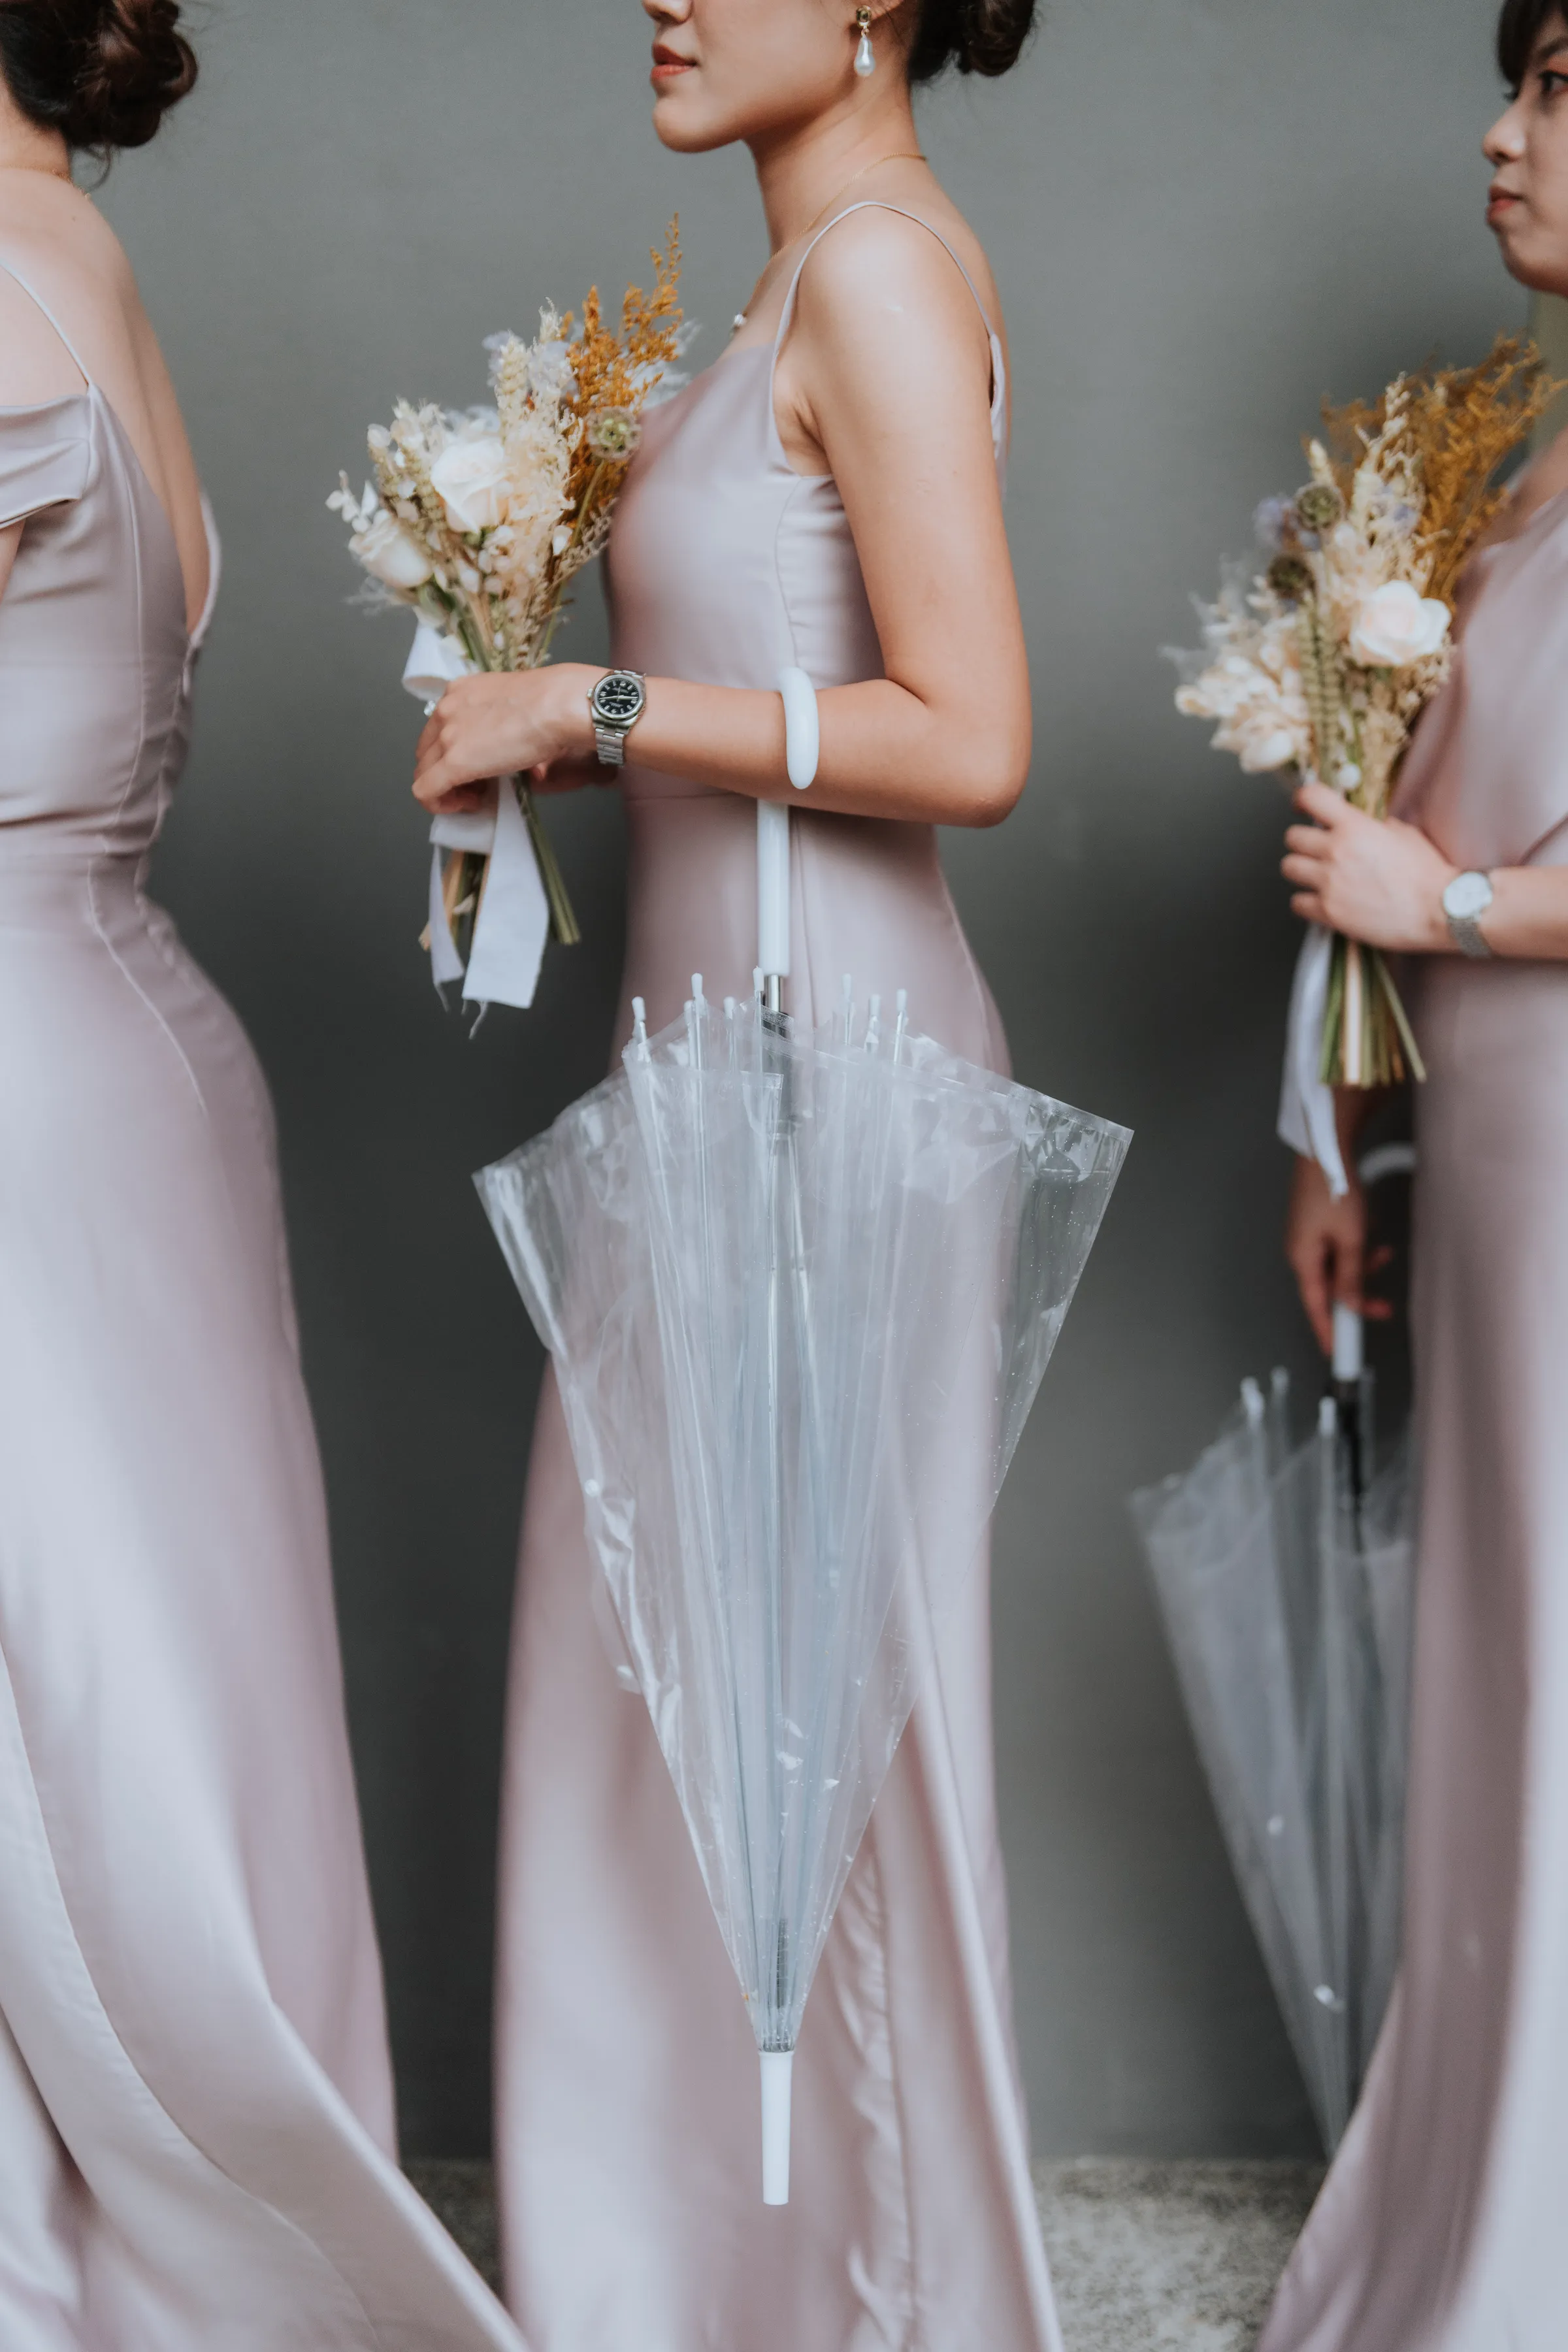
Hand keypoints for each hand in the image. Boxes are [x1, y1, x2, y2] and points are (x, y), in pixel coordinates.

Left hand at [413, 665, 595, 813]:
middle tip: (476, 784)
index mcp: (460, 692)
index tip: (476, 766)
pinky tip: (466, 805)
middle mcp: (446, 710)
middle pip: (427, 751)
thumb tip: (512, 750)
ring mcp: (447, 736)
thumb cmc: (550, 701)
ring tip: (475, 795)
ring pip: (423, 772)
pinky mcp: (453, 763)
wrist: (556, 705)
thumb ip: (503, 724)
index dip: (452, 754)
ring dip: (445, 789)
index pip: (439, 729)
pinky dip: (439, 804)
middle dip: (445, 772)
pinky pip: (425, 791)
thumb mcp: (515, 705)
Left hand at [1282, 780, 1457, 952]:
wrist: (1438, 909)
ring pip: (1288, 867)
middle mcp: (1336, 851)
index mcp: (1354, 827)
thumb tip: (1355, 824)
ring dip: (1301, 869)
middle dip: (1303, 841)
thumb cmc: (1427, 872)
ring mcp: (1329, 883)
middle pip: (1292, 837)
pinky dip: (1307, 901)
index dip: (1301, 800)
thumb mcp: (1402, 833)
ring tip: (1318, 875)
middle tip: (1316, 848)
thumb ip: (1371, 825)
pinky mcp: (1328, 913)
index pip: (1310, 797)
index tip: (1301, 806)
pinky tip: (1323, 900)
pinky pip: (1297, 902)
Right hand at [1285, 1152, 1393, 1356]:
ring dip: (1361, 1266)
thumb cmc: (1332, 1189)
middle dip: (1357, 1295)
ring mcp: (1308, 1237)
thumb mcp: (1350, 1238)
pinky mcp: (1317, 1225)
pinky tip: (1368, 1234)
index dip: (1327, 1330)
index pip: (1315, 1305)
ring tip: (1382, 1254)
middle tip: (1382, 1307)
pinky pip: (1337, 1249)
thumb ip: (1351, 1275)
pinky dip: (1355, 1249)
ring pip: (1338, 1267)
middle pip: (1330, 1287)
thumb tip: (1350, 1302)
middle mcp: (1301, 1251)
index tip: (1337, 1351)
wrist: (1326, 1150)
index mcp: (1302, 1258)